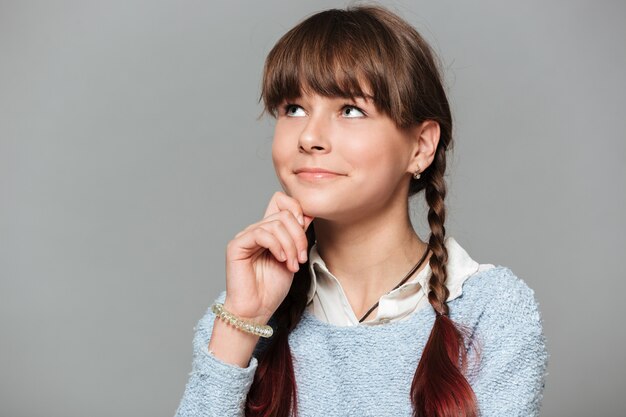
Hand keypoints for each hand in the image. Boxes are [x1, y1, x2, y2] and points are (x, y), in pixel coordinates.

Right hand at [223, 191, 313, 323]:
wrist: (256, 310)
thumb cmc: (272, 288)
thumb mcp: (293, 257)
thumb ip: (298, 236)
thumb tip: (308, 214)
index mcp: (269, 230)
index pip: (282, 201)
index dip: (297, 210)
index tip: (306, 232)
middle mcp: (256, 230)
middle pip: (284, 213)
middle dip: (299, 236)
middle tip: (301, 258)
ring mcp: (245, 236)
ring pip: (276, 224)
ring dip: (290, 246)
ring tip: (293, 265)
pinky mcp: (237, 245)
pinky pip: (261, 234)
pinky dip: (277, 246)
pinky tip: (281, 260)